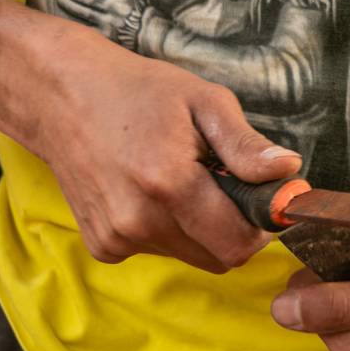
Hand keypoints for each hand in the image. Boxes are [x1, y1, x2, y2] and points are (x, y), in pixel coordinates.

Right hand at [18, 24, 301, 272]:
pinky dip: (168, 230)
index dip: (261, 227)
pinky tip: (149, 192)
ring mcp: (117, 238)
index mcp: (170, 184)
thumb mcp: (202, 101)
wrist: (61, 97)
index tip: (260, 200)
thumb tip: (288, 173)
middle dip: (233, 229)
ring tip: (180, 180)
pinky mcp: (103, 246)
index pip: (239, 244)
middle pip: (219, 258)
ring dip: (200, 229)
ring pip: (190, 256)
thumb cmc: (137, 92)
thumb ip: (246, 145)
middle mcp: (140, 220)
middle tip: (222, 184)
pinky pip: (158, 251)